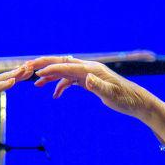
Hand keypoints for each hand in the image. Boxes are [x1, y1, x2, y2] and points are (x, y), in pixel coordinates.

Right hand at [27, 55, 156, 119]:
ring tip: (36, 84)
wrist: (135, 101)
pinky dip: (61, 85)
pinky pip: (71, 80)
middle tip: (28, 68)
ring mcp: (88, 74)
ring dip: (51, 76)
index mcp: (92, 70)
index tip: (37, 73)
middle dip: (46, 65)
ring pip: (65, 71)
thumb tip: (86, 79)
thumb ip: (98, 87)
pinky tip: (55, 95)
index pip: (68, 66)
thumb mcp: (112, 95)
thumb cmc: (125, 99)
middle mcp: (89, 69)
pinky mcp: (89, 81)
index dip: (52, 69)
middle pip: (63, 63)